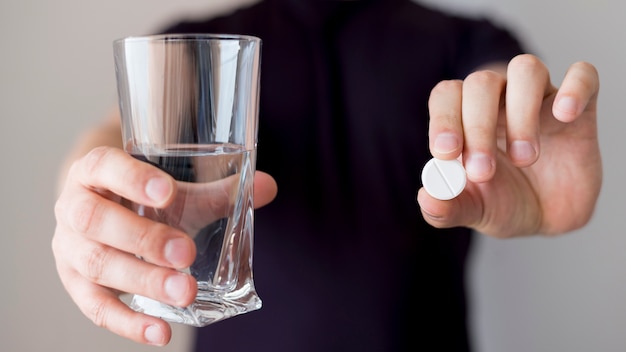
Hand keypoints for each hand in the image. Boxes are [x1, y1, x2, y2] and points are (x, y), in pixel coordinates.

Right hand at [52, 146, 277, 344]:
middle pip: (97, 222)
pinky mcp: (75, 285)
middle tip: (186, 253)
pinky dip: (128, 323)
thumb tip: (268, 186)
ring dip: (142, 281)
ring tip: (183, 292)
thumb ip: (218, 190)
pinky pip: (96, 308)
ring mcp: (69, 248)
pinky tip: (161, 332)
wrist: (103, 211)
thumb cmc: (141, 198)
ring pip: (97, 265)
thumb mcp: (173, 190)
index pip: (103, 167)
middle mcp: (73, 207)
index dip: (132, 178)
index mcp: (93, 171)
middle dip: (144, 239)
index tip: (168, 191)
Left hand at [418, 54, 600, 236]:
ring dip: (520, 112)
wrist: (548, 217)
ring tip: (525, 157)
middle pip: (481, 83)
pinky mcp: (580, 106)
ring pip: (526, 69)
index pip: (446, 96)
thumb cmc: (503, 202)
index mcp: (464, 116)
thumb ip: (446, 207)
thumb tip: (427, 198)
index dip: (443, 119)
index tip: (446, 154)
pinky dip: (574, 88)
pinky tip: (565, 116)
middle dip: (477, 127)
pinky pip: (583, 75)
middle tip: (483, 172)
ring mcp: (540, 98)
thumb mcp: (473, 210)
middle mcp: (499, 99)